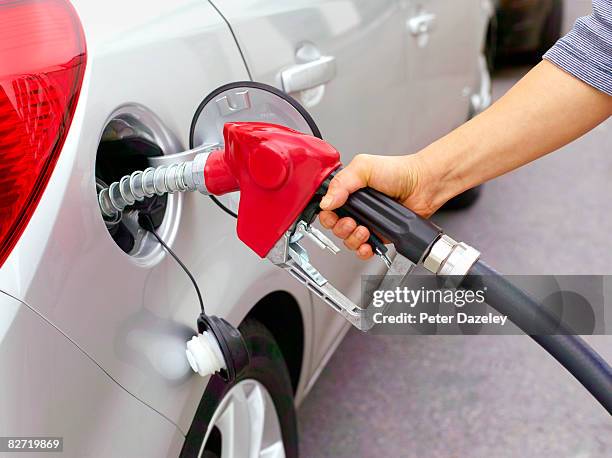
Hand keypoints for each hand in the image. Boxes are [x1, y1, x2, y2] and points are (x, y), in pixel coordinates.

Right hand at [319, 153, 438, 259]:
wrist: (422, 184)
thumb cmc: (398, 171)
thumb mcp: (363, 167)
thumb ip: (341, 183)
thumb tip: (326, 201)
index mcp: (347, 191)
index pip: (327, 208)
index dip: (327, 215)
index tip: (333, 214)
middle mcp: (356, 208)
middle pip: (335, 227)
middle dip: (340, 228)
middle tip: (351, 222)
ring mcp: (367, 222)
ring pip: (348, 240)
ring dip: (352, 239)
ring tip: (364, 230)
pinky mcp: (379, 235)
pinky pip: (364, 249)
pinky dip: (363, 251)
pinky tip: (367, 244)